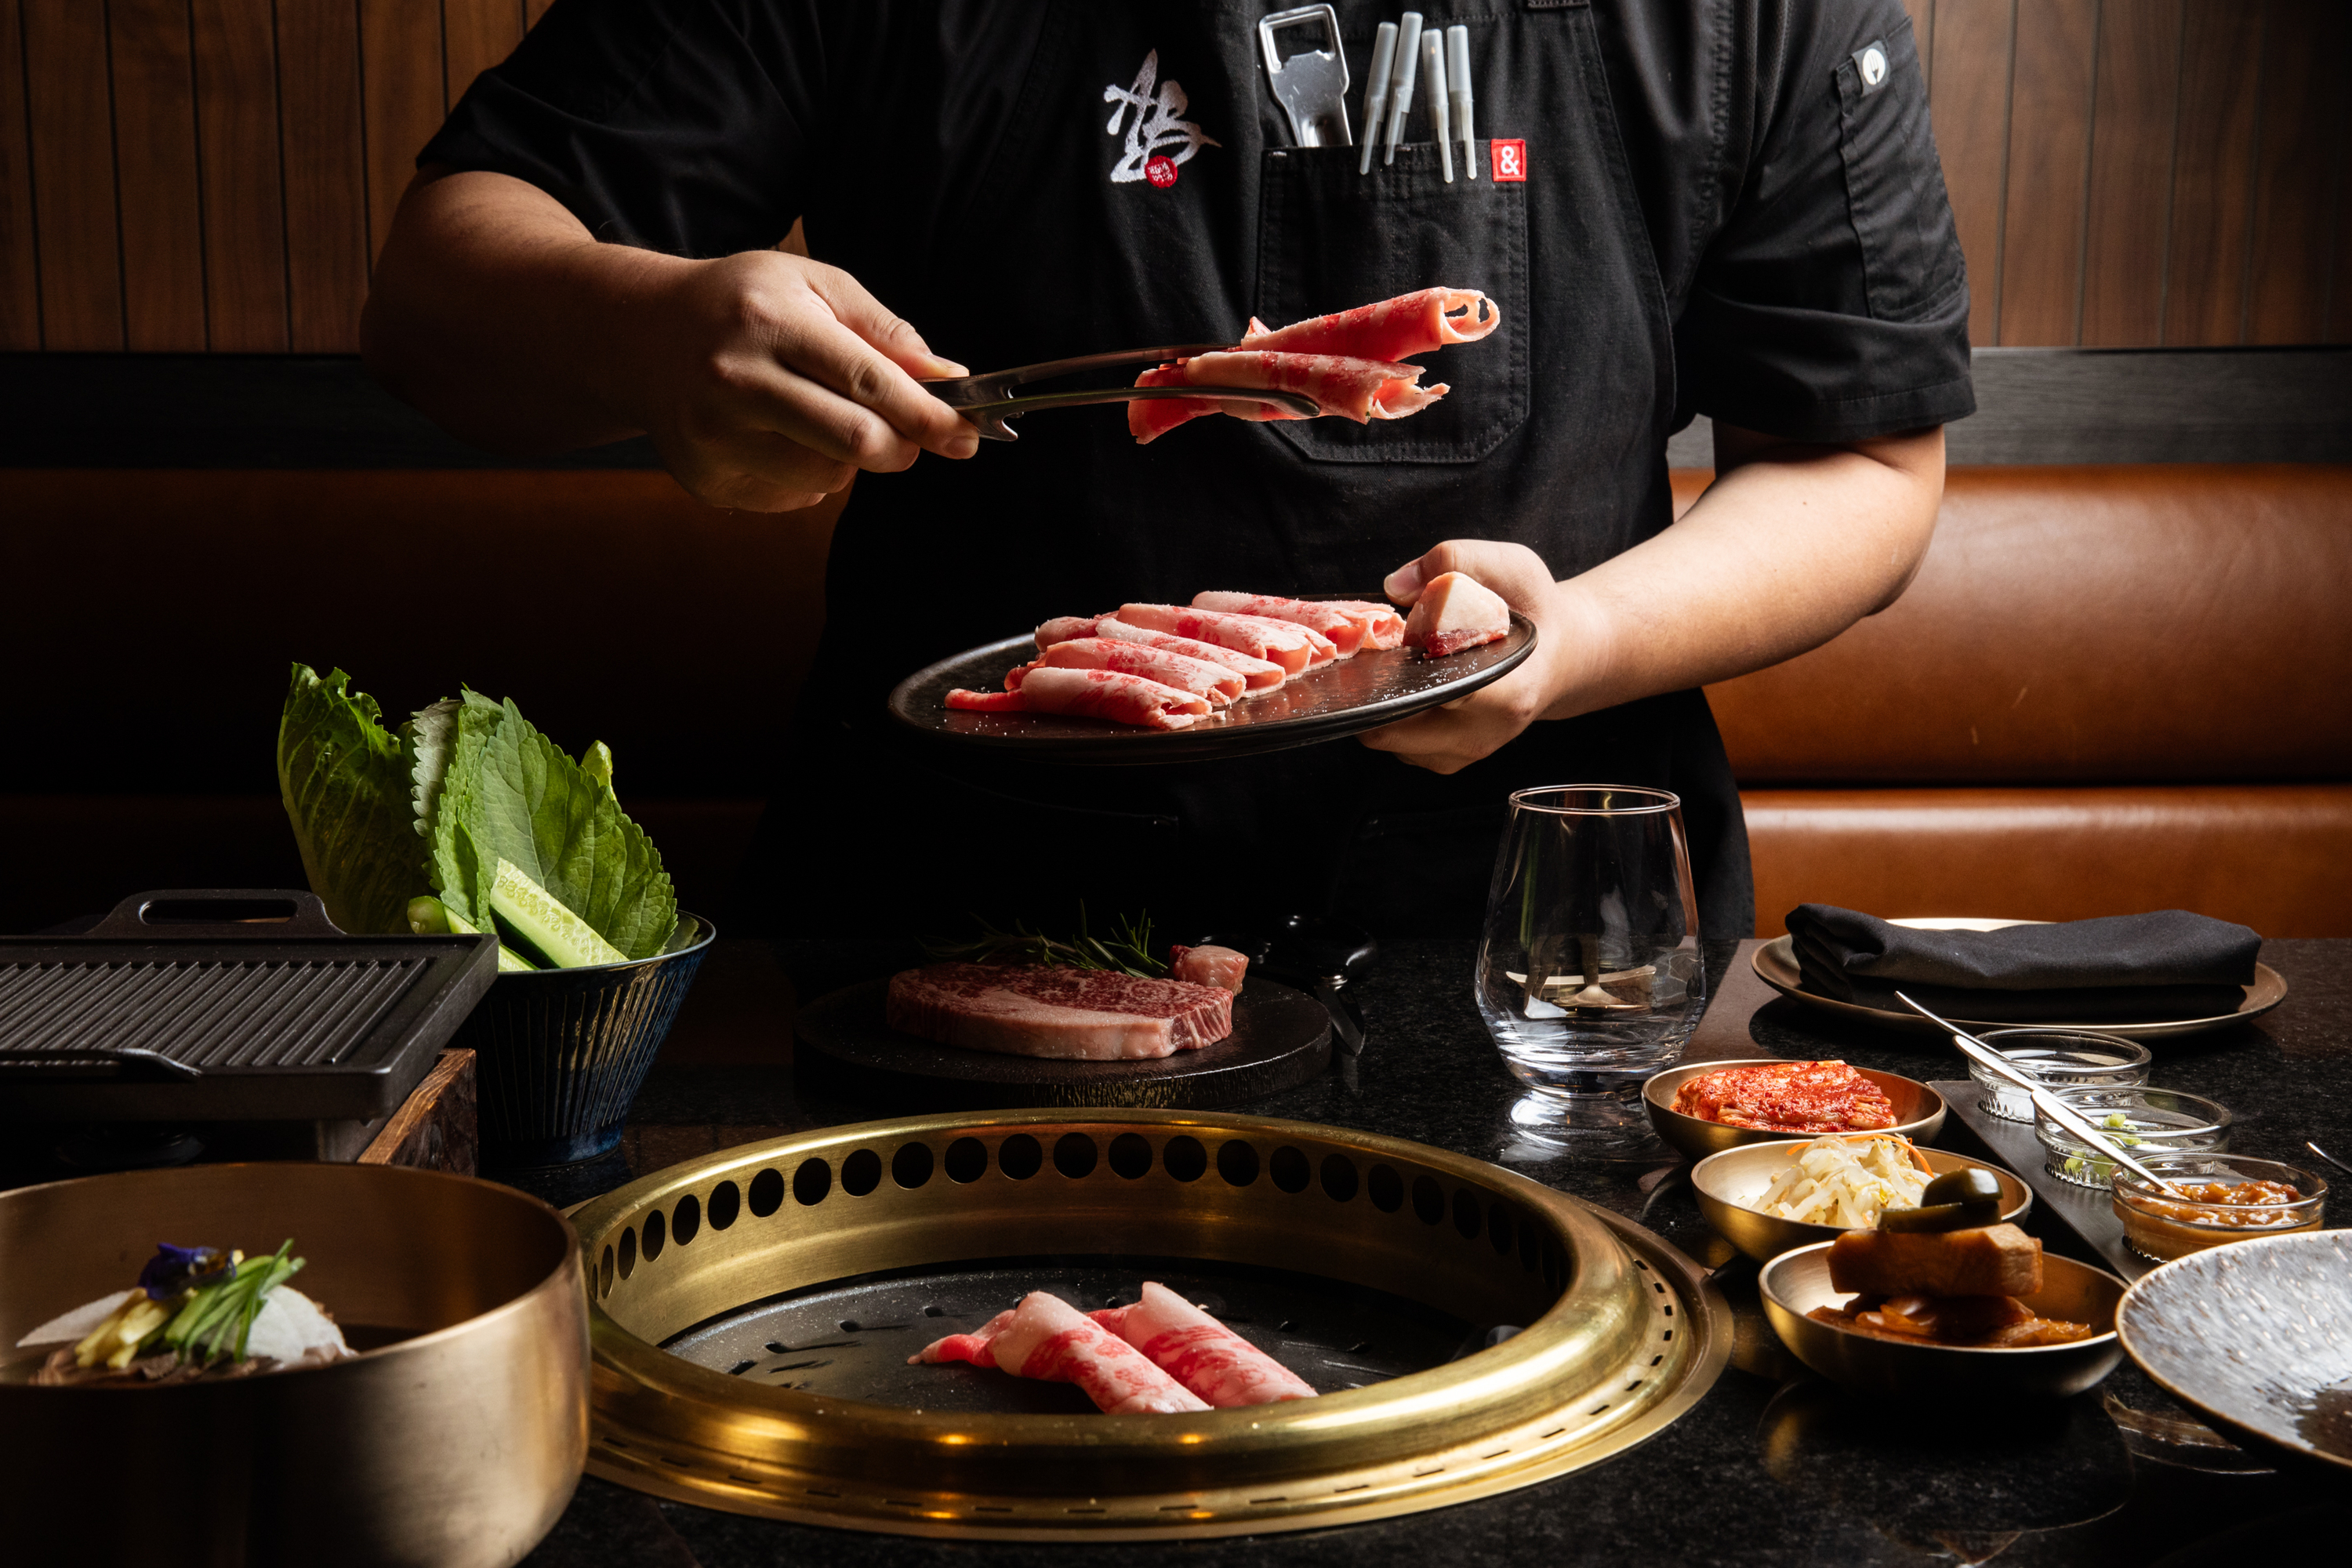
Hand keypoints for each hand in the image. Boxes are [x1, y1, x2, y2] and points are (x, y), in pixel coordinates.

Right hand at [625, 251, 979, 510]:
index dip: (927, 415)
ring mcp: (714, 437)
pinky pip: (793, 497)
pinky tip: (775, 434)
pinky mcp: (706, 480)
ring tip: (813, 413)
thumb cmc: (742, 304)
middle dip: (901, 446)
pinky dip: (808, 474)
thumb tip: (948, 379)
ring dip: (848, 458)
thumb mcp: (813, 286)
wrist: (639, 335)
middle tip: (909, 434)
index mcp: (769, 321)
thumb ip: (884, 332)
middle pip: (853, 441)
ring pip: (828, 476)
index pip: (868, 381)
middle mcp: (735, 380)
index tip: (967, 435)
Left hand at [1356, 540, 1602, 774]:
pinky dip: (1390, 713)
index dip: (1399, 672)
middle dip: (1375, 686)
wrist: (1560, 655)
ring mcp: (1462, 754)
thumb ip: (1454, 561)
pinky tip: (1409, 682)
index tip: (1391, 644)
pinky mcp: (1446, 760)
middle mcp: (1481, 734)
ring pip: (1386, 737)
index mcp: (1506, 693)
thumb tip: (1396, 585)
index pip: (1436, 695)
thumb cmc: (1536, 612)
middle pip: (1391, 726)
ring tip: (1403, 664)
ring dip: (1380, 701)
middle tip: (1386, 649)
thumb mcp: (1510, 567)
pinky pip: (1395, 741)